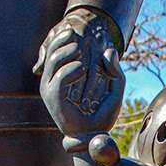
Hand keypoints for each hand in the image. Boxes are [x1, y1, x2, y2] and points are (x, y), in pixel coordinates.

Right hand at [35, 9, 124, 138]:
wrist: (94, 136)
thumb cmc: (103, 115)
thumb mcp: (115, 90)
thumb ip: (115, 71)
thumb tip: (110, 51)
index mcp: (61, 76)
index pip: (57, 50)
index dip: (64, 37)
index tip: (76, 30)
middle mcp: (52, 81)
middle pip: (52, 50)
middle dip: (63, 39)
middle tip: (76, 34)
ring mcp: (50, 89)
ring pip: (54, 61)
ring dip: (68, 52)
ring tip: (81, 52)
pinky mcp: (53, 98)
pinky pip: (58, 78)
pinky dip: (70, 70)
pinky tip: (82, 68)